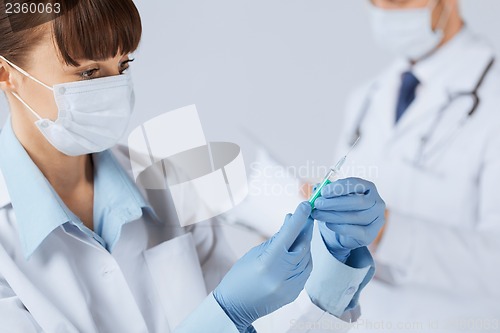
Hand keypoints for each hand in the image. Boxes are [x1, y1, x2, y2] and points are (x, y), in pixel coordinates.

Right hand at [213, 202, 313, 331]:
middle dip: (305, 230)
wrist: (236, 307)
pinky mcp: (295, 294)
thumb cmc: (240, 276)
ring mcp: (290, 287)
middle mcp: (282, 276)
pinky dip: (303, 259)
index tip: (306, 206)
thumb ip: (276, 239)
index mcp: (268, 263)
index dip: (299, 219)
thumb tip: (292, 221)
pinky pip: (305, 271)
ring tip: (298, 234)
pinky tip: (297, 252)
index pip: (288, 235)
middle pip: (302, 247)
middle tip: (306, 216)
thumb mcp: (255, 253)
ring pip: (307, 258)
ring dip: (305, 244)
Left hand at [311, 178, 384, 262]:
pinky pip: (356, 231)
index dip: (339, 187)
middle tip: (318, 204)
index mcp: (369, 188)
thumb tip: (316, 189)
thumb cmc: (340, 210)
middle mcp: (377, 202)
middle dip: (335, 202)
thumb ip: (327, 192)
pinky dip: (340, 227)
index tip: (323, 192)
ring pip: (356, 217)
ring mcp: (377, 220)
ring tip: (318, 214)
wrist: (345, 233)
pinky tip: (328, 224)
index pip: (357, 184)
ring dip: (333, 215)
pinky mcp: (371, 235)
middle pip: (358, 201)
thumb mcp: (334, 198)